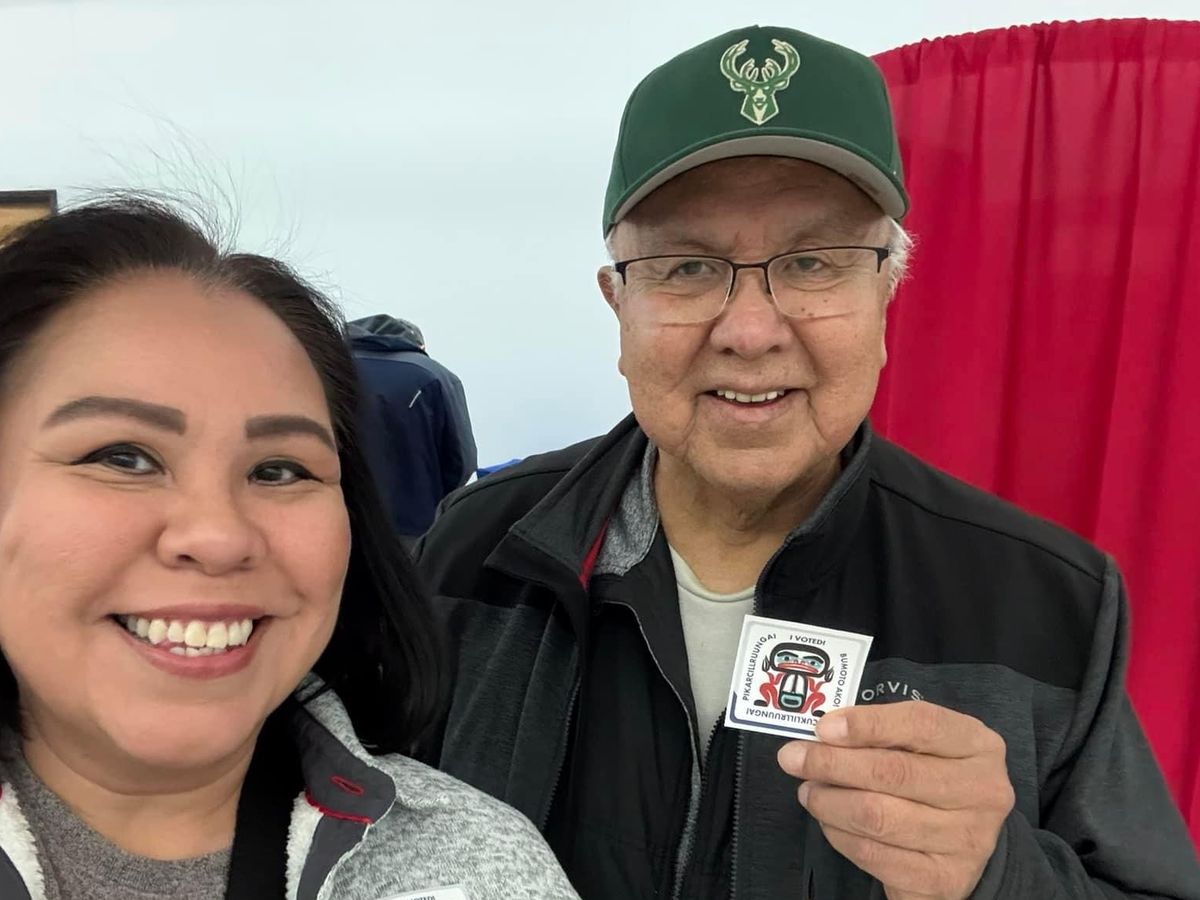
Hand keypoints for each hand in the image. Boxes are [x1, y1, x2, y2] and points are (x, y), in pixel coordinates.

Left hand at [777, 701, 1013, 899]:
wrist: (967, 839)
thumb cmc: (933, 775)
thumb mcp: (923, 744)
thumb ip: (882, 732)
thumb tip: (822, 734)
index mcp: (978, 745)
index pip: (921, 724)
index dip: (867, 724)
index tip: (822, 728)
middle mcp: (982, 792)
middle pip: (894, 772)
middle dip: (832, 763)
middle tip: (793, 758)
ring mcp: (967, 839)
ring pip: (878, 817)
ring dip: (830, 802)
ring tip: (809, 791)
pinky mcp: (943, 879)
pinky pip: (874, 855)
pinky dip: (840, 835)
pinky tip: (829, 821)